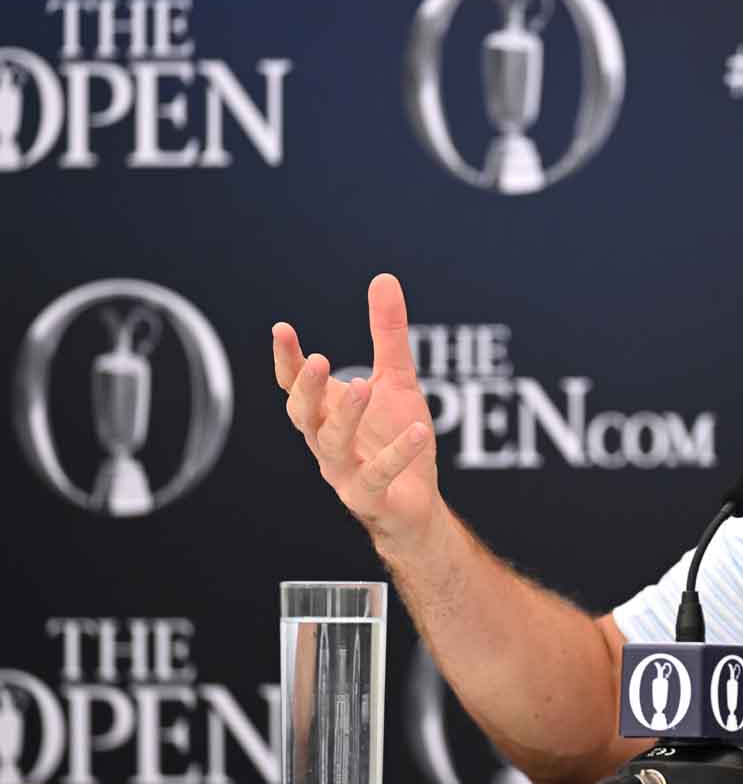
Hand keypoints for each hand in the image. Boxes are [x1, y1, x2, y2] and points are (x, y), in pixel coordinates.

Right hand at [272, 274, 445, 550]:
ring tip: (363, 385)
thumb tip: (384, 278)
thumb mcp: (397, 380)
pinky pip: (378, 475)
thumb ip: (388, 334)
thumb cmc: (397, 438)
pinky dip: (397, 454)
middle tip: (318, 360)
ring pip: (333, 445)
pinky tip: (419, 431)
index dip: (286, 360)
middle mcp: (326, 442)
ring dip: (345, 416)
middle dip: (307, 388)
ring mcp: (345, 472)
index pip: (294, 385)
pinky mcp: (371, 497)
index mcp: (326, 413)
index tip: (282, 328)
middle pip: (303, 415)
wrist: (416, 505)